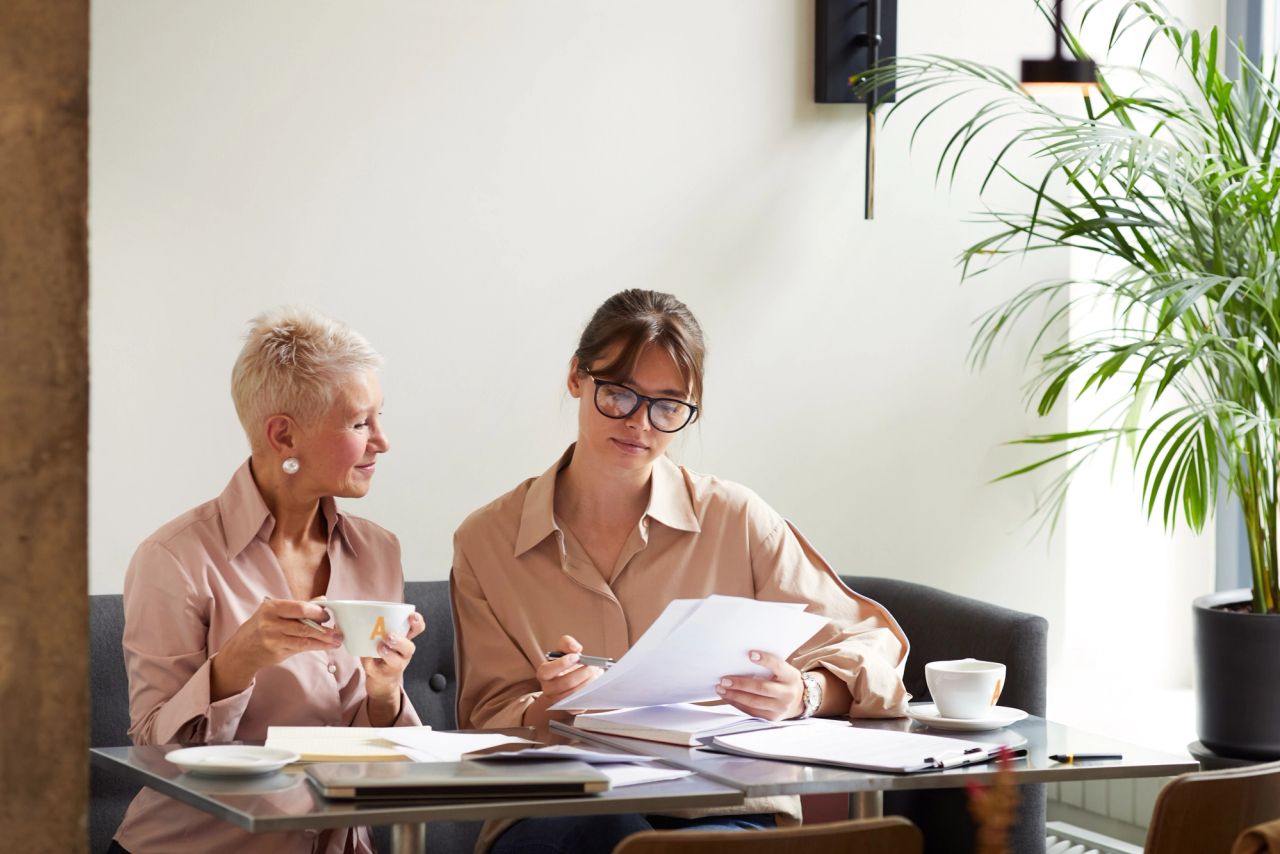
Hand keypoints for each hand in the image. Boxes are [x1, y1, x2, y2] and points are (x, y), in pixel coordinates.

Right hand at [211, 598, 341, 699]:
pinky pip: (301, 648)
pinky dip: (316, 647)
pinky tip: (326, 646)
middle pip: (304, 624)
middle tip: (338, 631)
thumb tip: (323, 600)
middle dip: (324, 628)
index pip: (299, 607)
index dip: (317, 611)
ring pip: (304, 638)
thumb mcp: (275, 612)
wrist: (241, 651)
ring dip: (324, 640)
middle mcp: (270, 622)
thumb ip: (298, 607)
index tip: (328, 615)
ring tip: (337, 640)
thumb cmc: (262, 627)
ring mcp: (273, 638)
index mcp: (271, 607)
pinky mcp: (276, 651)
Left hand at [362, 611, 425, 721]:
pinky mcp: (383, 675)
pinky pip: (375, 669)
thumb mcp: (384, 637)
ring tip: (380, 648)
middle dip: (400, 641)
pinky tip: (365, 657)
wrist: (382, 680)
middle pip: (409, 647)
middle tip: (389, 636)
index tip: (412, 616)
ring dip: (387, 654)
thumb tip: (364, 619)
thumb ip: (378, 628)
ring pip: (396, 662)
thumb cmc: (382, 652)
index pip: (417, 629)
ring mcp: (395, 666)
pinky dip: (368, 662)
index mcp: (405, 639)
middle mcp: (404, 653)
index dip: (417, 622)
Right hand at [524, 635, 604, 726]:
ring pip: (575, 693)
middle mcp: (548, 688)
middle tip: (594, 666)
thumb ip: (567, 643)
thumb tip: (575, 649)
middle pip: (566, 683)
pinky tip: (595, 684)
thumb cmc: (565, 664)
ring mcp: (558, 700)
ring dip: (589, 682)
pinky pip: (580, 703)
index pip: (547, 671)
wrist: (568, 680)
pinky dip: (590, 693)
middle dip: (583, 673)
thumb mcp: (563, 649)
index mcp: (544, 673)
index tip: (577, 657)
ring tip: (597, 673)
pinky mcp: (569, 708)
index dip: (562, 664)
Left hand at [716, 650, 804, 720]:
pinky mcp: (772, 718)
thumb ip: (770, 666)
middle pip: (762, 688)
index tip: (750, 654)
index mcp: (790, 676)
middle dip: (741, 684)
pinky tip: (728, 697)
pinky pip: (752, 711)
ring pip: (754, 702)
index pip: (778, 665)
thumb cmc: (785, 680)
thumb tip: (741, 659)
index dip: (765, 660)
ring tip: (721, 689)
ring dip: (735, 695)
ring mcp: (780, 707)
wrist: (799, 701)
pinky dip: (737, 704)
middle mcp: (787, 693)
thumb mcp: (784, 671)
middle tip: (724, 680)